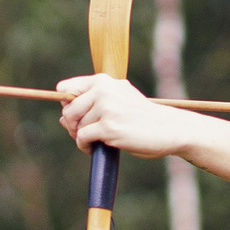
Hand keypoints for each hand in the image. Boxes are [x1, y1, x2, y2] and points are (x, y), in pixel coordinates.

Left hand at [56, 74, 187, 159]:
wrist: (168, 128)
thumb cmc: (141, 117)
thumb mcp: (118, 100)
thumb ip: (91, 104)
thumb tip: (61, 118)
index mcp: (104, 80)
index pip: (65, 88)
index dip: (66, 105)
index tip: (77, 116)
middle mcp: (103, 90)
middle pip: (68, 110)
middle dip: (71, 125)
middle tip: (83, 134)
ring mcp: (106, 108)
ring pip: (76, 126)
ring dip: (81, 138)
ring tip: (96, 141)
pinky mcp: (108, 127)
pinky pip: (82, 138)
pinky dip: (85, 147)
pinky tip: (95, 148)